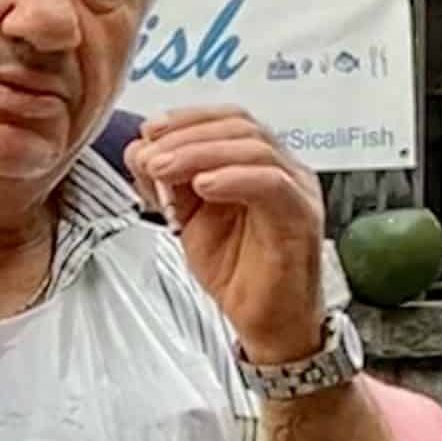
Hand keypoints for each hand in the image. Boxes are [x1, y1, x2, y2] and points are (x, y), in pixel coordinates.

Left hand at [126, 107, 327, 366]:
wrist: (266, 321)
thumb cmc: (238, 273)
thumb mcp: (189, 221)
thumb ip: (169, 186)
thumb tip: (141, 152)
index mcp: (259, 166)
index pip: (230, 121)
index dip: (188, 119)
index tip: (149, 130)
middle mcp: (283, 171)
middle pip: (241, 128)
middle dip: (187, 136)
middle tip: (150, 154)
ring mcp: (296, 192)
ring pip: (255, 150)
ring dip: (200, 153)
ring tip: (162, 168)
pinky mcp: (300, 218)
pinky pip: (271, 185)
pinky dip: (233, 179)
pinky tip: (202, 185)